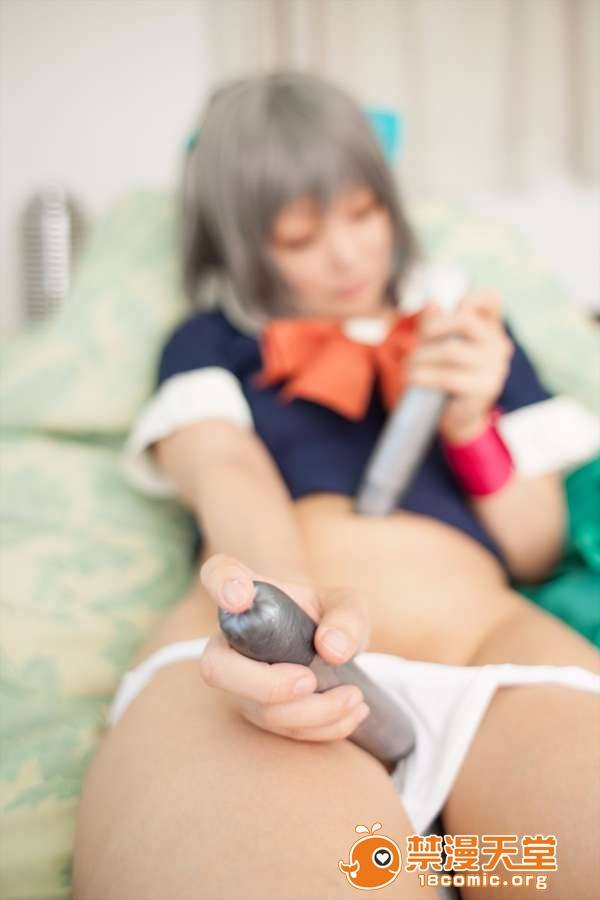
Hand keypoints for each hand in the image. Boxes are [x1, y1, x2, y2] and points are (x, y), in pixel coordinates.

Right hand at [197, 553, 371, 742]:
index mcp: (250, 595)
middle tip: (309, 681)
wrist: (329, 647)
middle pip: (217, 668)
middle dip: (267, 685)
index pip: (217, 574)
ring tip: (354, 697)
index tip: (241, 597)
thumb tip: (332, 649)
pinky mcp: (258, 711)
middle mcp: (232, 638)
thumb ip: (346, 616)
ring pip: (257, 709)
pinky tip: (351, 713)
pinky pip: (280, 731)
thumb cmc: (327, 616)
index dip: (221, 583)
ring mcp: (240, 680)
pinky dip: (320, 728)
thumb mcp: (346, 605)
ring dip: (310, 712)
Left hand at [407, 290, 513, 442]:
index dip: (471, 297)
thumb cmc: (449, 377)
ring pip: (451, 350)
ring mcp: (494, 368)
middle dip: (433, 328)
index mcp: (491, 330)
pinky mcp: (483, 389)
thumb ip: (438, 325)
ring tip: (409, 366)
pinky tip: (412, 379)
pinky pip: (447, 377)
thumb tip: (433, 303)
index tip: (451, 306)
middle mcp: (498, 346)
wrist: (459, 418)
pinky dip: (424, 376)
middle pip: (465, 321)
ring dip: (421, 357)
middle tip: (417, 342)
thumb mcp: (442, 347)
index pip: (491, 300)